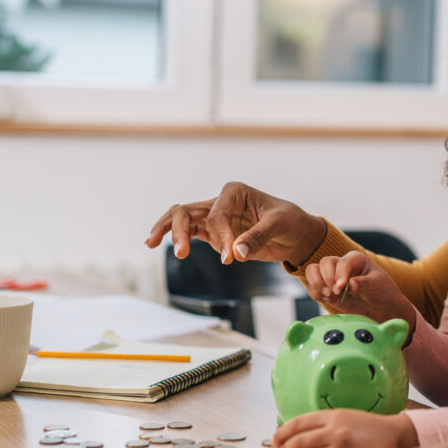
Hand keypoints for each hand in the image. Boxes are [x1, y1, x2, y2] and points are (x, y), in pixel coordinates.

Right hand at [145, 181, 326, 265]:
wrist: (296, 234)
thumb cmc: (290, 221)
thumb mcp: (279, 224)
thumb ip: (257, 236)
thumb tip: (237, 252)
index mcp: (235, 192)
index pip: (216, 213)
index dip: (221, 234)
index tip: (232, 255)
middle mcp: (220, 201)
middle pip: (187, 211)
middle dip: (179, 230)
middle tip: (181, 252)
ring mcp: (214, 217)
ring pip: (181, 219)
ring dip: (168, 231)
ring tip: (151, 244)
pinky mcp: (214, 233)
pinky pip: (188, 233)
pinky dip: (173, 237)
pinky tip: (155, 243)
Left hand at [271, 409, 417, 447]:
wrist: (394, 437)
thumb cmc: (369, 427)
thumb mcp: (345, 416)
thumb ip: (323, 423)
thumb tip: (297, 434)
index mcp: (334, 416)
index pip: (299, 423)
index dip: (282, 432)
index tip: (274, 438)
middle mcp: (335, 432)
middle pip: (299, 442)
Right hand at [305, 252, 415, 329]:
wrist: (382, 307)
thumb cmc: (383, 291)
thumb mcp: (377, 285)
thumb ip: (363, 283)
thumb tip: (350, 284)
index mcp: (355, 259)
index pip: (342, 262)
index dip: (339, 274)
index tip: (341, 288)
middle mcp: (341, 265)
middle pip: (323, 263)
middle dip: (327, 278)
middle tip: (336, 293)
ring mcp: (332, 277)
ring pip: (312, 271)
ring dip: (317, 284)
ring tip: (330, 296)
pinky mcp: (327, 290)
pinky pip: (313, 288)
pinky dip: (316, 294)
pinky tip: (329, 300)